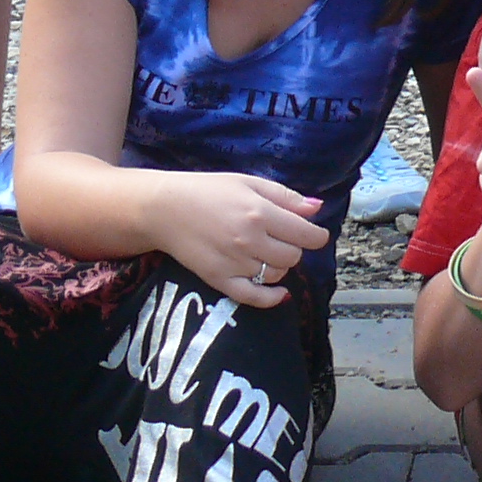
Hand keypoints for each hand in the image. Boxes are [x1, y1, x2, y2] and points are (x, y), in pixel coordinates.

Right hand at [158, 171, 330, 309]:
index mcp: (260, 213)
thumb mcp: (249, 182)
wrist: (164, 208)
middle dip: (294, 248)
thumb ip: (285, 196)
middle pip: (293, 256)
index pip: (306, 234)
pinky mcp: (219, 280)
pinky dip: (271, 298)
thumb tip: (317, 208)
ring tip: (266, 252)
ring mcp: (234, 263)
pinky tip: (280, 293)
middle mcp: (250, 240)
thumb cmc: (208, 190)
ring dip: (278, 265)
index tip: (314, 234)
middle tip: (281, 239)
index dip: (316, 236)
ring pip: (276, 274)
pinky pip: (253, 297)